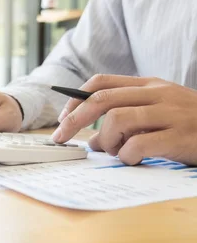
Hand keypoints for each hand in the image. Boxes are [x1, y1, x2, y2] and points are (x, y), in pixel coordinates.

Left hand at [52, 75, 196, 164]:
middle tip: (60, 138)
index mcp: (150, 85)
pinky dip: (126, 156)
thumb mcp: (161, 111)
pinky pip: (138, 144)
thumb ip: (129, 117)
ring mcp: (170, 114)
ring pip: (116, 120)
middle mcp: (158, 94)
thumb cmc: (192, 126)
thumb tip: (90, 140)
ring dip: (104, 140)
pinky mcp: (180, 137)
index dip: (75, 98)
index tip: (63, 118)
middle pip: (101, 100)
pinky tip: (133, 160)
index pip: (101, 82)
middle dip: (73, 120)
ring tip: (112, 152)